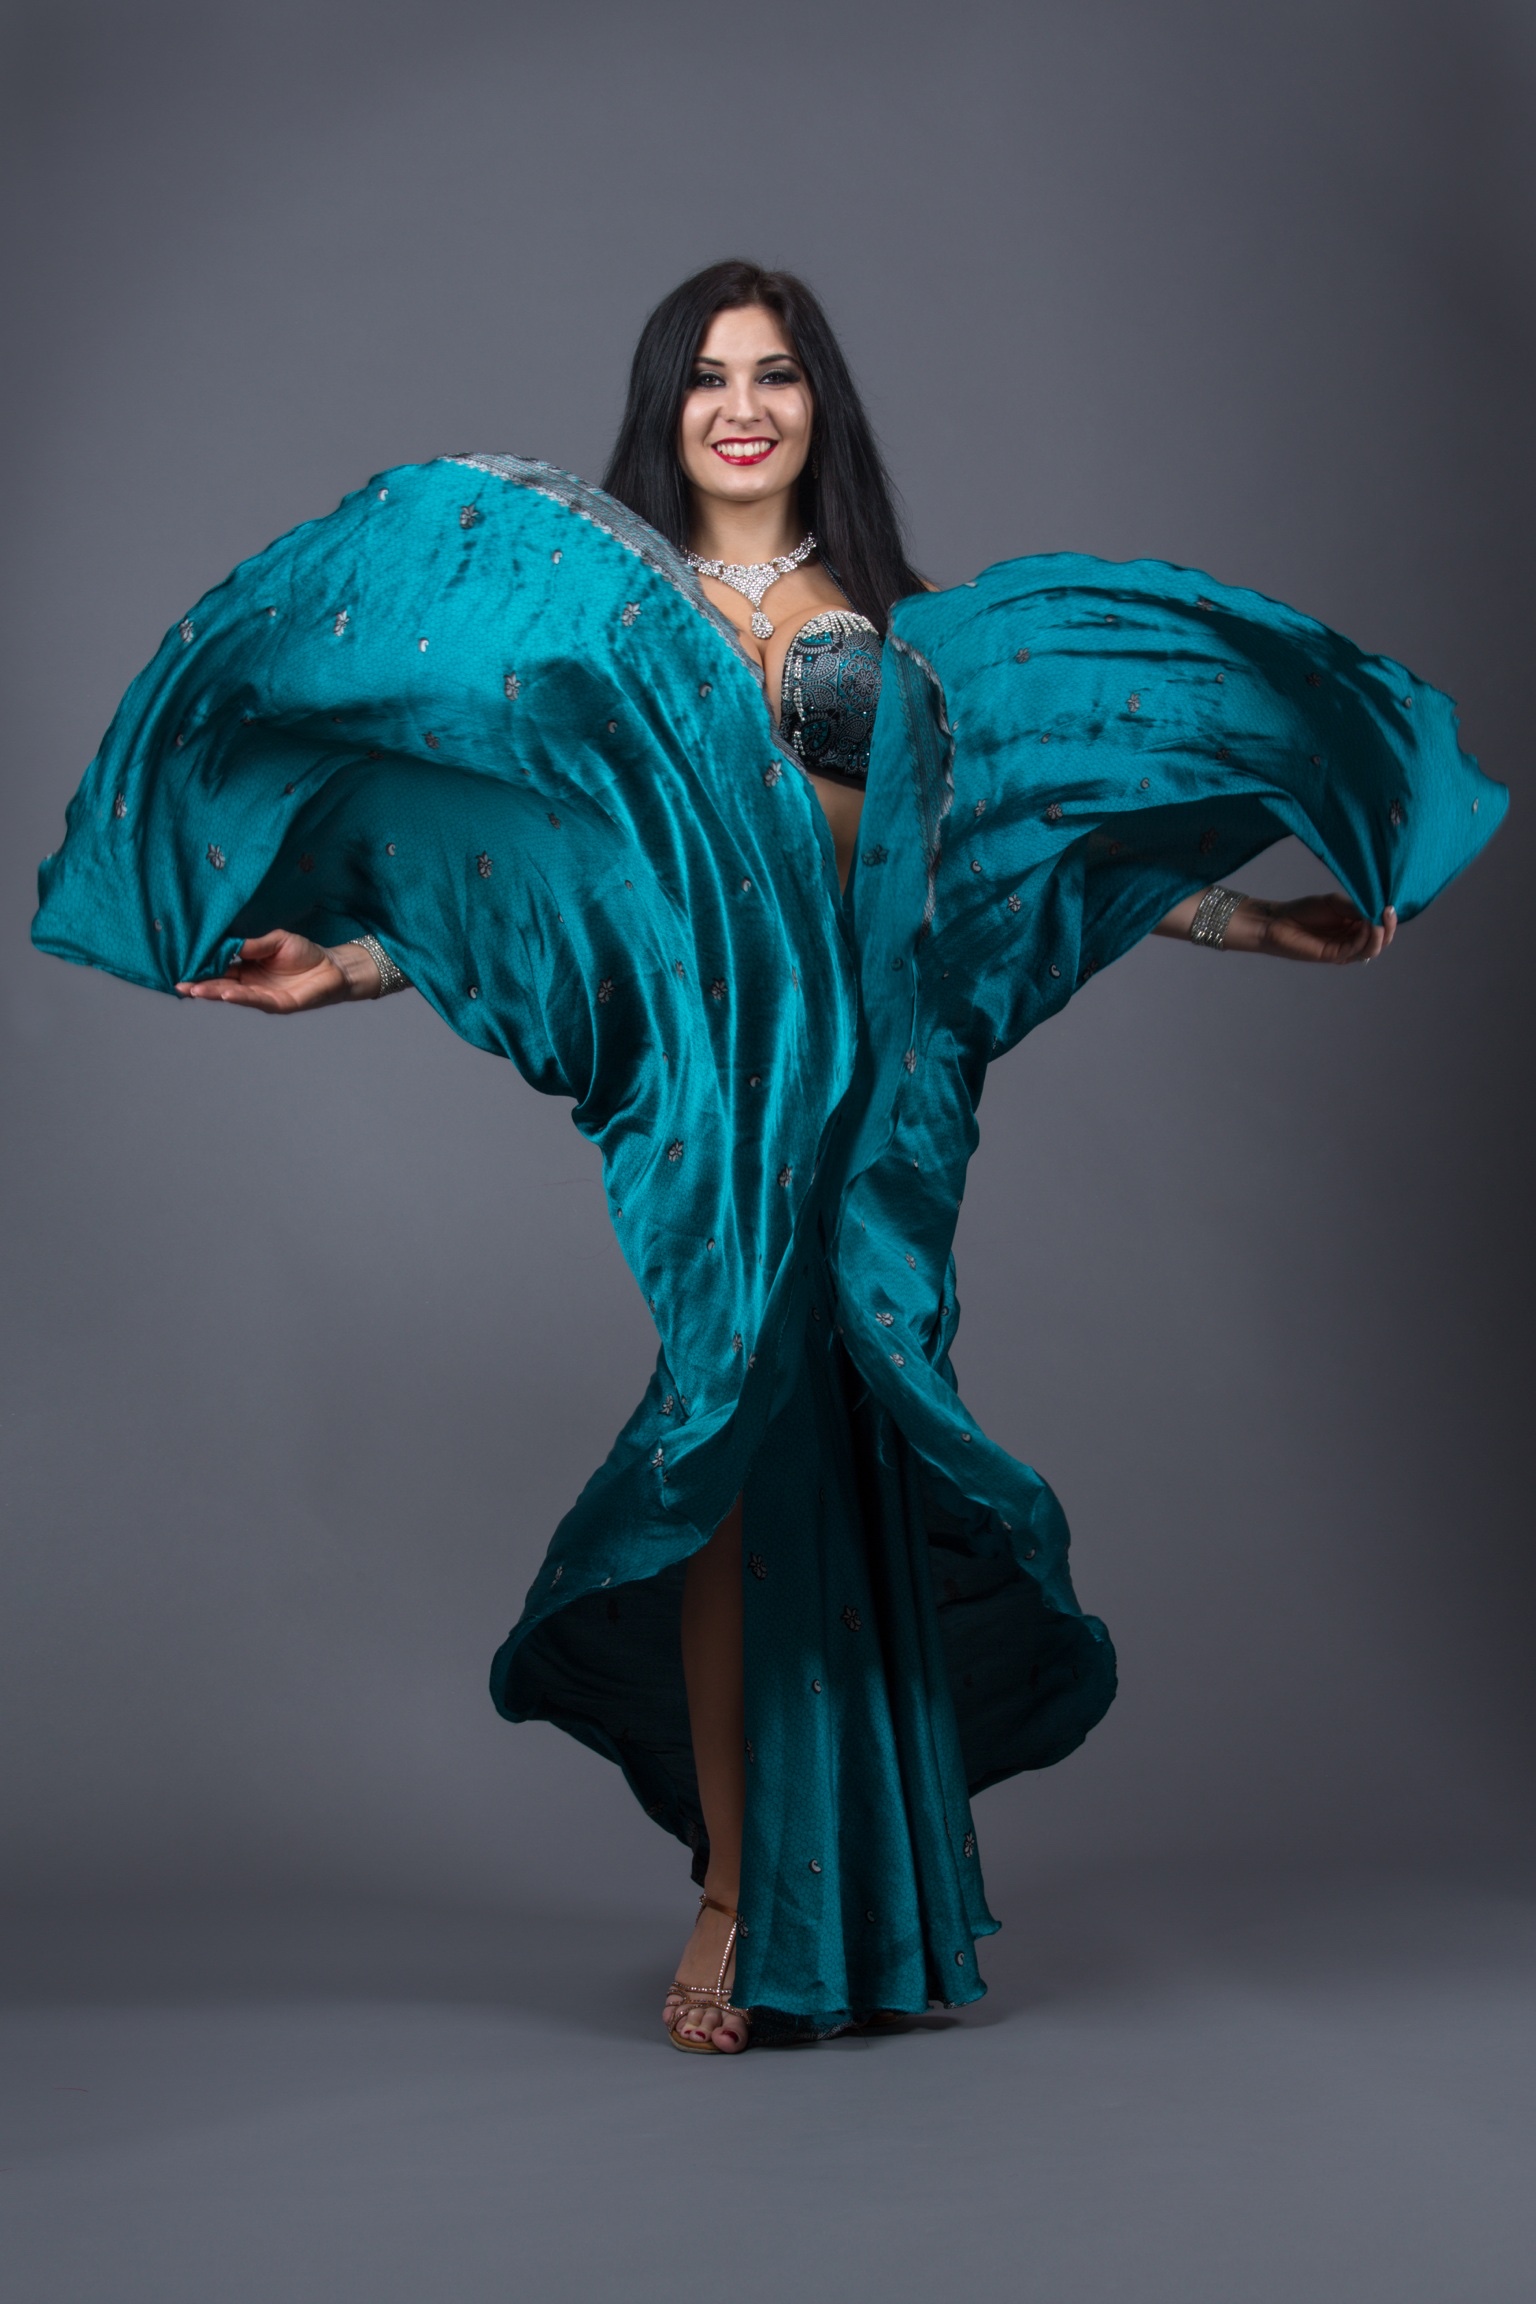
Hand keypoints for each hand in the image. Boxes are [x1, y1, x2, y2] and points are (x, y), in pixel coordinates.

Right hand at [176, 929, 376, 1010]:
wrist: (333, 966)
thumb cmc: (304, 952)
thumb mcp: (274, 941)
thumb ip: (252, 944)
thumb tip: (226, 945)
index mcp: (246, 968)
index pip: (218, 969)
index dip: (201, 969)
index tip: (181, 968)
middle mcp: (250, 984)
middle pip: (220, 985)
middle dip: (199, 986)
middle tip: (179, 985)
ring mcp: (263, 996)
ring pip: (233, 995)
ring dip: (214, 993)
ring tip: (195, 991)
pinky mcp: (279, 1004)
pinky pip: (256, 1000)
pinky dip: (240, 997)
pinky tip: (225, 993)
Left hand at [1227, 894, 1397, 964]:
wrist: (1279, 921)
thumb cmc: (1304, 911)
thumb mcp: (1336, 903)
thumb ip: (1356, 908)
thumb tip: (1378, 910)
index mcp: (1356, 927)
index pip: (1381, 927)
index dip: (1388, 918)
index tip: (1390, 904)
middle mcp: (1353, 940)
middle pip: (1381, 940)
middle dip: (1389, 927)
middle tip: (1388, 910)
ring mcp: (1345, 950)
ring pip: (1372, 948)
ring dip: (1380, 934)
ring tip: (1379, 919)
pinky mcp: (1335, 956)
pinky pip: (1357, 950)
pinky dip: (1366, 938)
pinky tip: (1367, 926)